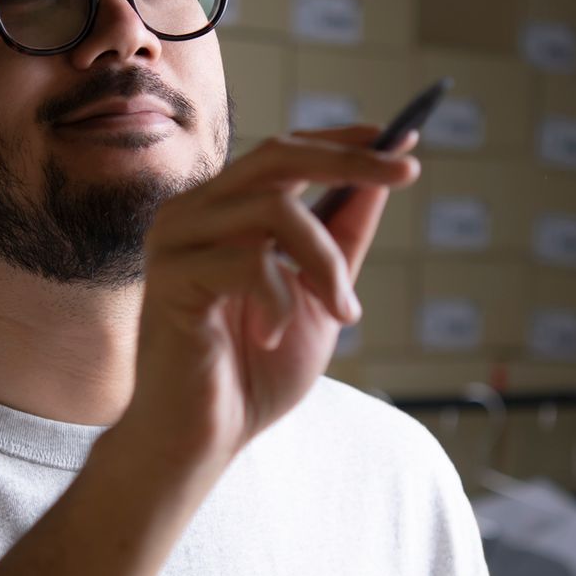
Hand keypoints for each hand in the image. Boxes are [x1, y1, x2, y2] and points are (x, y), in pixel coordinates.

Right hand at [116, 125, 418, 468]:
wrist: (201, 438)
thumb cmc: (253, 372)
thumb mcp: (318, 298)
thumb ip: (342, 240)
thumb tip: (381, 179)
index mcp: (224, 211)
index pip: (285, 152)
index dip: (344, 141)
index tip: (403, 136)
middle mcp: (194, 212)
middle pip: (278, 155)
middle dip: (351, 161)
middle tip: (406, 174)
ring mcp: (175, 239)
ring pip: (276, 210)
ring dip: (326, 264)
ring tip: (341, 314)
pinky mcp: (169, 277)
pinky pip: (249, 264)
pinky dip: (281, 303)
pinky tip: (272, 339)